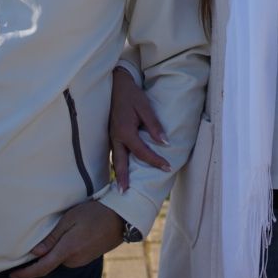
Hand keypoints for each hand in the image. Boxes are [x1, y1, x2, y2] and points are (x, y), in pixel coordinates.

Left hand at [10, 201, 125, 277]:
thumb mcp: (70, 219)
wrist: (122, 217)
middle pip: (51, 262)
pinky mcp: (89, 258)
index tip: (12, 276)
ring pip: (61, 259)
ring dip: (58, 250)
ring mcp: (83, 260)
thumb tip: (35, 253)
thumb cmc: (94, 213)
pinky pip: (72, 257)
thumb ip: (52, 238)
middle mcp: (74, 260)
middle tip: (43, 237)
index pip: (41, 268)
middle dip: (44, 255)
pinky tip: (75, 234)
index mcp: (67, 250)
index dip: (25, 274)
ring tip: (65, 230)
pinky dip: (67, 249)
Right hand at [110, 67, 168, 192]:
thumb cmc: (132, 95)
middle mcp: (115, 137)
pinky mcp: (110, 134)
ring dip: (118, 173)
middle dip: (123, 178)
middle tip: (125, 193)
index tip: (167, 168)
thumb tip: (164, 142)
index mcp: (125, 131)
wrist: (116, 84)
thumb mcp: (145, 107)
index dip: (155, 161)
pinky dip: (118, 162)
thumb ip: (154, 125)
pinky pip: (115, 152)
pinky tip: (122, 168)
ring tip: (122, 187)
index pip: (142, 152)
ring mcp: (111, 136)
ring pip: (115, 158)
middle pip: (120, 162)